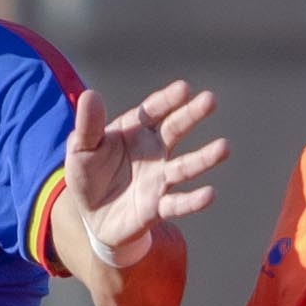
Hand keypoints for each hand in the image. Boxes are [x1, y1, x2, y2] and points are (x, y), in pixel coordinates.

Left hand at [65, 79, 228, 263]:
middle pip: (175, 130)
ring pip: (184, 166)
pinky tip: (209, 194)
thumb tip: (90, 95)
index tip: (184, 89)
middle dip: (192, 115)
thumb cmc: (89, 175)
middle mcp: (153, 151)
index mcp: (135, 131)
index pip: (154, 111)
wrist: (93, 216)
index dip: (168, 100)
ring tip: (224, 147)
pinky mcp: (158, 207)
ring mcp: (159, 179)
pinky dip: (193, 201)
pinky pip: (178, 203)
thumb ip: (88, 125)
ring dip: (204, 158)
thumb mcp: (81, 149)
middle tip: (210, 100)